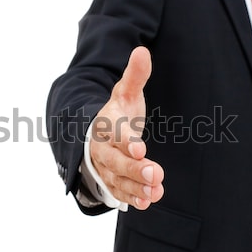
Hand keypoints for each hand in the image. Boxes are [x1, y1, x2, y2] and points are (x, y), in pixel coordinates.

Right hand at [90, 46, 164, 209]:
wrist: (95, 133)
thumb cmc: (116, 112)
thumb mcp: (125, 92)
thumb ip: (135, 75)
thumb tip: (142, 50)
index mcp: (105, 123)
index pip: (115, 133)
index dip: (126, 141)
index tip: (141, 148)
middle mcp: (101, 147)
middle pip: (115, 161)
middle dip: (134, 168)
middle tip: (156, 174)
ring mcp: (104, 166)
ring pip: (117, 179)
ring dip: (136, 187)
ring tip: (155, 193)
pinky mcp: (110, 179)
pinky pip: (117, 191)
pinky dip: (131, 198)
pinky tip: (147, 201)